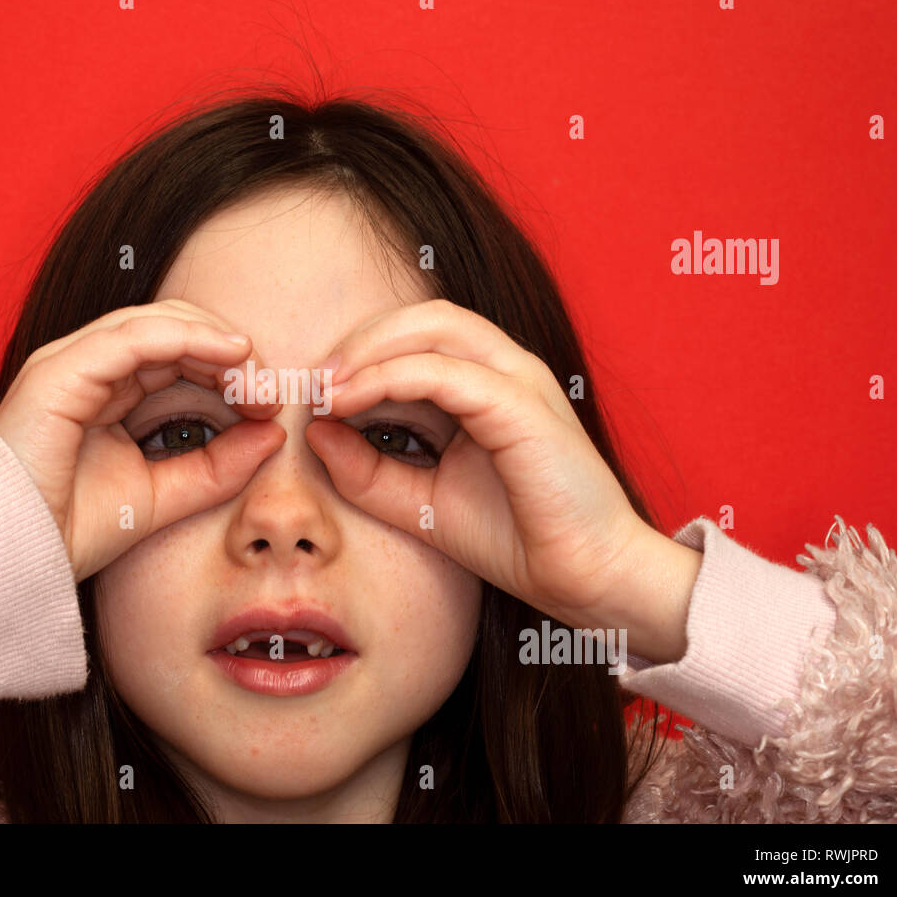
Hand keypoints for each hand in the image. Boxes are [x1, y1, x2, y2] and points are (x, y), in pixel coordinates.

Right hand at [0, 299, 283, 582]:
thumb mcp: (164, 496)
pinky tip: (229, 355)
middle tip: (270, 391)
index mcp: (107, 391)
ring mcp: (71, 363)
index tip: (269, 405)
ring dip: (216, 344)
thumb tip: (273, 434)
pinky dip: (189, 338)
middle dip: (230, 356)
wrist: (10, 555)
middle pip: (175, 331)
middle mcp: (88, 368)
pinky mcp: (61, 369)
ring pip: (159, 324)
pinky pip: (135, 336)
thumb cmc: (69, 529)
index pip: (179, 356)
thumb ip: (218, 468)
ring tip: (255, 373)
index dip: (229, 371)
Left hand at [305, 299, 699, 662]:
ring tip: (326, 386)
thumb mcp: (420, 502)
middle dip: (358, 340)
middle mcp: (506, 369)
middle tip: (311, 381)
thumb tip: (316, 431)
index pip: (417, 337)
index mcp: (487, 384)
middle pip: (422, 318)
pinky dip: (390, 377)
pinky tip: (351, 401)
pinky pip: (445, 373)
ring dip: (369, 350)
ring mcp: (519, 381)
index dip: (359, 352)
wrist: (585, 579)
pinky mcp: (523, 406)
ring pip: (434, 328)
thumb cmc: (515, 538)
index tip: (312, 390)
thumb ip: (368, 470)